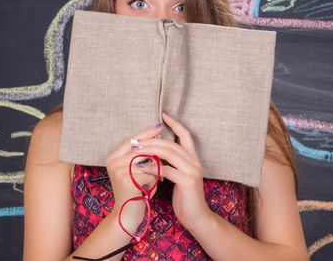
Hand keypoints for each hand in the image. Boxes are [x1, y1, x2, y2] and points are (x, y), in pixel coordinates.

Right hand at [105, 123, 162, 227]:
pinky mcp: (125, 180)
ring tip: (165, 167)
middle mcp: (112, 162)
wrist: (127, 214)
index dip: (146, 133)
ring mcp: (117, 170)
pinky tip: (156, 184)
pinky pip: (147, 173)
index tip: (160, 126)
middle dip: (154, 145)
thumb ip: (142, 156)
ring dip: (156, 164)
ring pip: (144, 159)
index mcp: (112, 157)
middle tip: (168, 140)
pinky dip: (154, 177)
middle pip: (137, 147)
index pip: (131, 140)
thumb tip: (158, 138)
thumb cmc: (135, 191)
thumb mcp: (136, 171)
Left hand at [135, 111, 210, 229]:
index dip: (175, 124)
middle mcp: (194, 161)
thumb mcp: (179, 177)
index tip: (163, 115)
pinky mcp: (187, 182)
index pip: (186, 135)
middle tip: (136, 140)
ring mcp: (192, 171)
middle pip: (172, 143)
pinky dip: (152, 168)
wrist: (197, 218)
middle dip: (152, 140)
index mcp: (193, 158)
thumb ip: (171, 164)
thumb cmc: (185, 198)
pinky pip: (167, 170)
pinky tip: (141, 169)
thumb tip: (155, 153)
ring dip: (150, 150)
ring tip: (135, 150)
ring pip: (169, 153)